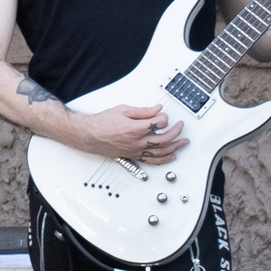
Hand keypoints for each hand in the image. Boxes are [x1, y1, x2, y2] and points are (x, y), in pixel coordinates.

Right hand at [70, 101, 185, 164]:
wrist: (88, 135)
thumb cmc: (101, 123)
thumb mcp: (123, 110)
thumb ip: (143, 111)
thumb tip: (157, 109)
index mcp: (135, 128)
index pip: (160, 123)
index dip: (164, 117)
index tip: (162, 114)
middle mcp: (137, 142)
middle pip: (165, 139)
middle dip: (176, 131)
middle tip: (180, 126)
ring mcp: (136, 151)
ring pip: (162, 152)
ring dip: (176, 147)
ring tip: (183, 142)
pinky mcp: (133, 156)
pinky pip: (153, 161)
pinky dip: (165, 159)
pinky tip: (171, 155)